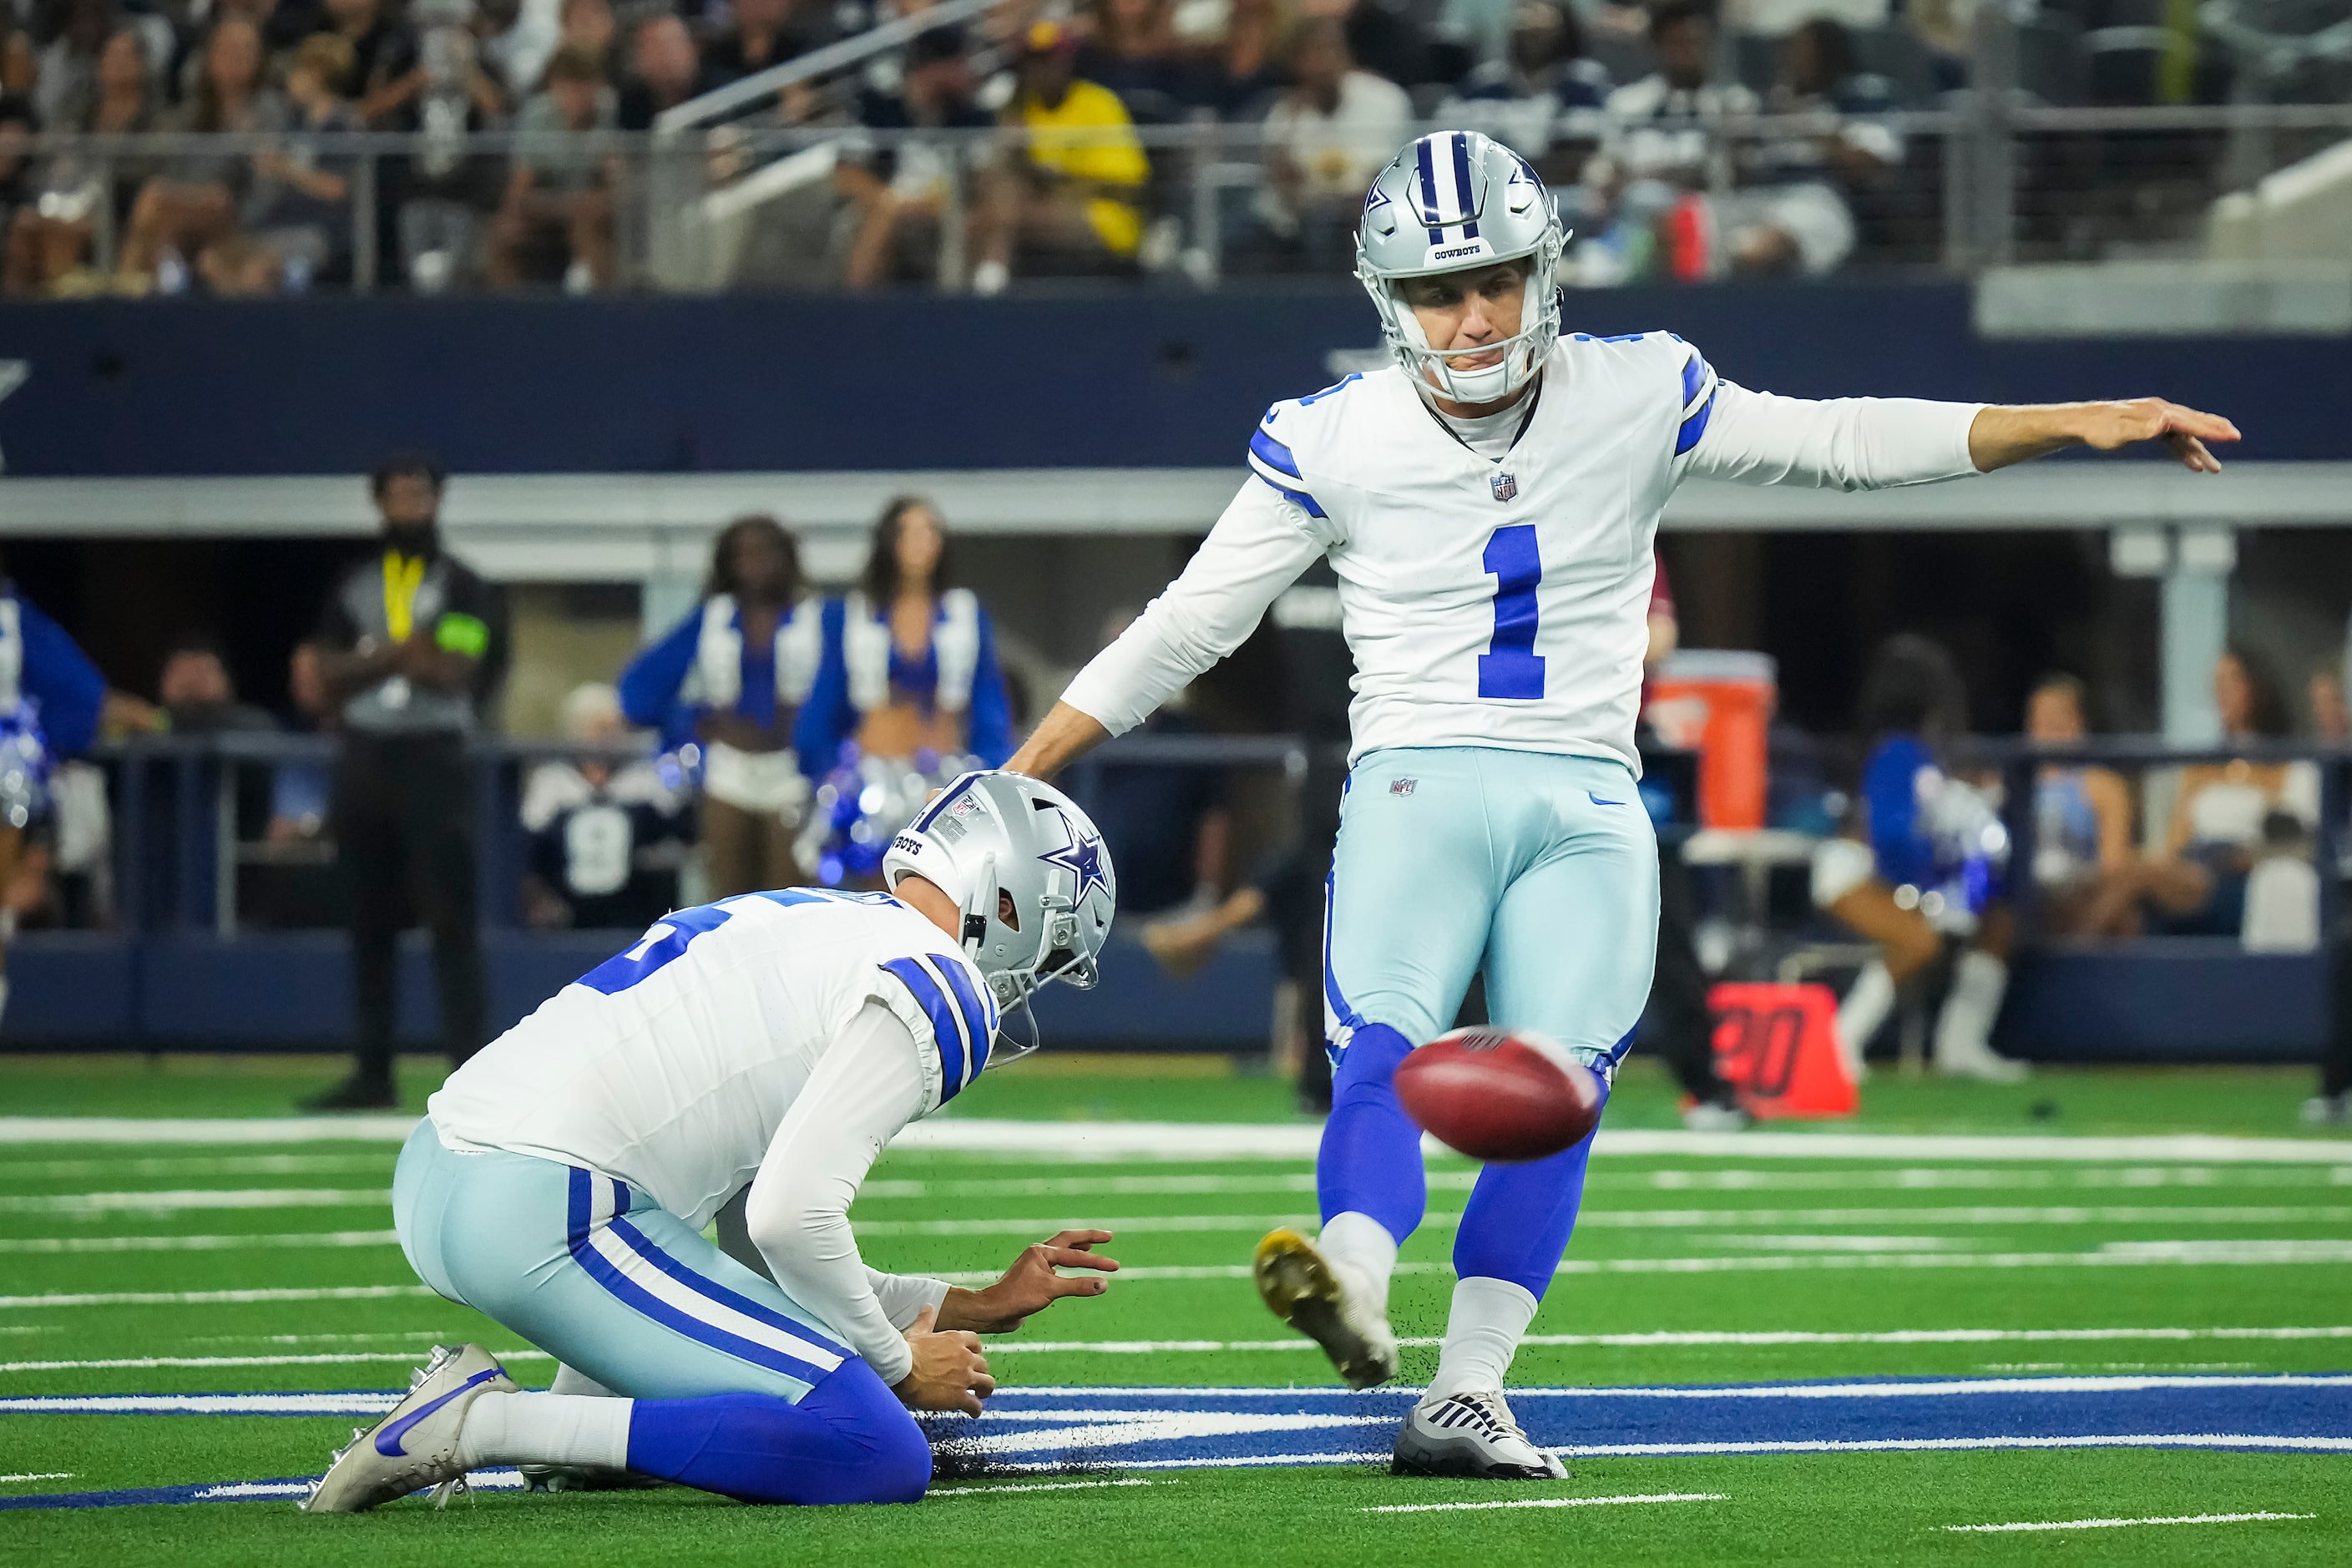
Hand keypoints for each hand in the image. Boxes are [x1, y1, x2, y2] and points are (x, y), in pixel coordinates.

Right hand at [891, 1304, 995, 1414]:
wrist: (901, 1369)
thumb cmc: (906, 1350)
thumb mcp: (918, 1331)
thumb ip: (926, 1320)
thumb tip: (927, 1306)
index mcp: (955, 1339)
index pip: (975, 1342)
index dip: (975, 1351)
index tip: (972, 1356)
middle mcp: (965, 1357)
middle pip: (983, 1364)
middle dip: (980, 1371)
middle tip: (975, 1378)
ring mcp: (964, 1377)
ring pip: (987, 1383)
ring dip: (984, 1389)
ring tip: (980, 1395)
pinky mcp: (959, 1396)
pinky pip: (975, 1404)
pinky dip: (975, 1409)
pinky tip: (973, 1412)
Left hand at [936, 1230, 1120, 1334]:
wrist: (995, 1311)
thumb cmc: (1019, 1298)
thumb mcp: (1051, 1291)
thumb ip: (1078, 1286)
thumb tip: (1103, 1284)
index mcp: (1042, 1252)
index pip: (1075, 1255)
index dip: (1097, 1260)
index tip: (1115, 1267)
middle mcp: (1039, 1254)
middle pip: (1068, 1240)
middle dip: (1089, 1238)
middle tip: (1108, 1236)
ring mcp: (1036, 1266)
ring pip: (1061, 1252)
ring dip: (1078, 1248)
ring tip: (1092, 1245)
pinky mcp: (1035, 1279)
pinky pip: (1058, 1267)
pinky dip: (1070, 1265)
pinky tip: (1074, 1269)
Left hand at [2072, 398, 2238, 472]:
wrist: (2083, 423)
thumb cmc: (2099, 430)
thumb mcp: (2120, 433)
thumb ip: (2143, 429)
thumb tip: (2166, 422)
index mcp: (2158, 413)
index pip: (2190, 422)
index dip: (2212, 430)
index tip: (2232, 436)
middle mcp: (2161, 412)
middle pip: (2194, 421)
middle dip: (2215, 431)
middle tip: (2236, 437)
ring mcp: (2157, 419)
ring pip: (2186, 433)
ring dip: (2200, 450)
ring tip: (2214, 469)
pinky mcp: (2151, 426)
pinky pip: (2174, 439)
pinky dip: (2184, 450)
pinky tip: (2192, 464)